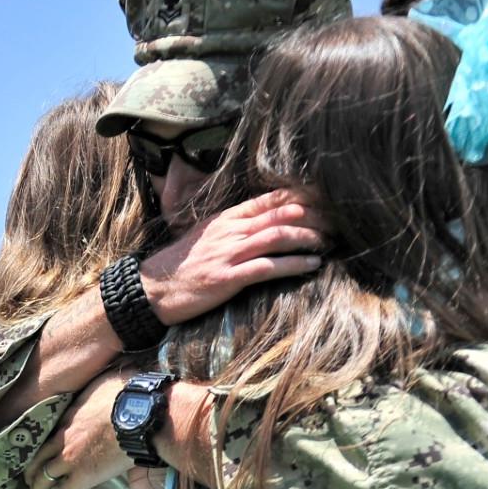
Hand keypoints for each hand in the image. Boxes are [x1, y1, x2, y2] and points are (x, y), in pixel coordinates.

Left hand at [23, 370, 133, 488]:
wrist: (138, 415)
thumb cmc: (128, 395)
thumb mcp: (107, 383)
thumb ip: (100, 388)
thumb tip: (109, 378)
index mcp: (69, 418)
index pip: (49, 435)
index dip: (42, 447)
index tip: (39, 454)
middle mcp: (64, 440)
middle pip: (39, 458)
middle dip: (31, 472)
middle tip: (28, 481)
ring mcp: (71, 459)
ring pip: (45, 479)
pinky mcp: (83, 477)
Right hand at [141, 188, 326, 326]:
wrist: (152, 289)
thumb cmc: (179, 265)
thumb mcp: (204, 235)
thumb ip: (232, 226)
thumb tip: (259, 221)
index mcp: (227, 218)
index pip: (270, 199)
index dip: (301, 199)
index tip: (325, 202)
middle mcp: (231, 231)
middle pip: (281, 215)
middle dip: (313, 218)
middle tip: (336, 223)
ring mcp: (229, 254)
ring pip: (278, 237)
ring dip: (308, 239)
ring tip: (327, 243)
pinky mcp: (228, 278)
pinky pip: (268, 267)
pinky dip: (294, 265)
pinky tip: (312, 266)